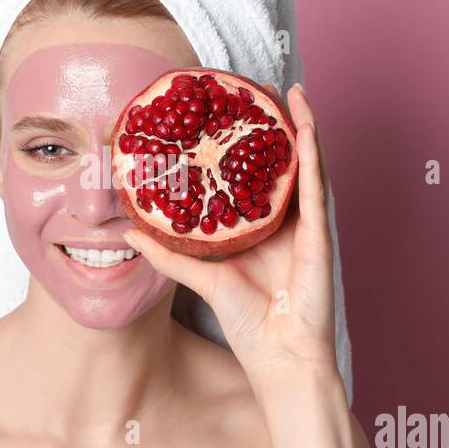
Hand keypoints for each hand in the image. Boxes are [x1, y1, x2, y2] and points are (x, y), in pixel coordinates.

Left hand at [123, 83, 340, 390]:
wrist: (281, 360)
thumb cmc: (249, 325)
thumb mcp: (202, 278)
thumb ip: (169, 254)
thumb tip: (129, 232)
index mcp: (263, 228)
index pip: (254, 176)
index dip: (245, 143)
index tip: (229, 110)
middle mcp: (288, 222)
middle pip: (281, 162)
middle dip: (273, 124)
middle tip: (258, 87)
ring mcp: (308, 227)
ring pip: (305, 166)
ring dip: (300, 126)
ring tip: (288, 92)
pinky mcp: (320, 237)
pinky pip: (317, 189)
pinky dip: (313, 156)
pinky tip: (307, 127)